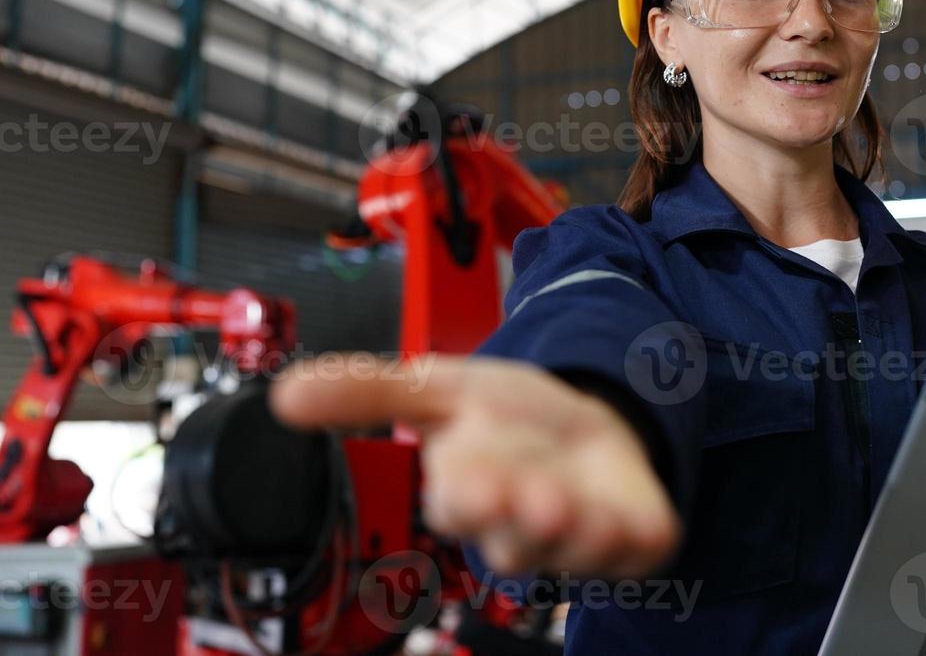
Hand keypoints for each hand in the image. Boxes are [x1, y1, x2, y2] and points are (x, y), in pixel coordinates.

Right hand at [269, 355, 680, 579]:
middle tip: (527, 497)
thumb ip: (370, 390)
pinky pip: (631, 548)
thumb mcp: (443, 386)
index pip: (458, 501)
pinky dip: (632, 537)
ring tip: (566, 505)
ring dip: (571, 529)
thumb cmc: (511, 417)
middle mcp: (517, 525)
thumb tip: (284, 394)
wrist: (592, 416)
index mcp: (467, 490)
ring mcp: (575, 538)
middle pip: (510, 535)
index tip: (463, 477)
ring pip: (570, 548)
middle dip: (516, 515)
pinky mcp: (628, 539)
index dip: (465, 492)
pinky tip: (629, 522)